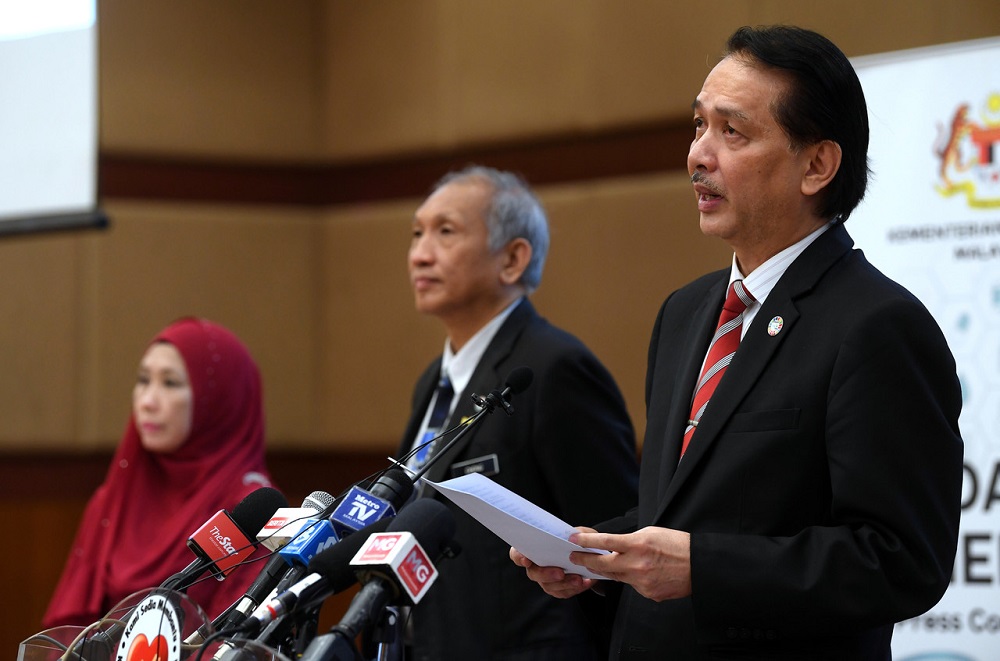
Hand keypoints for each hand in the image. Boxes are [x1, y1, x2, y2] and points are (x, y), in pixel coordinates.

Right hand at [509, 526, 597, 598]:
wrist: (589, 554)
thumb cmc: (578, 540)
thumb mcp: (579, 532)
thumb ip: (575, 533)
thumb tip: (573, 537)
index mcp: (533, 548)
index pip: (517, 553)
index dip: (518, 557)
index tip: (526, 560)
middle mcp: (535, 566)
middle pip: (533, 573)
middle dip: (546, 574)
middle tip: (560, 573)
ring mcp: (545, 579)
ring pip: (548, 586)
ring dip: (564, 584)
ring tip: (578, 579)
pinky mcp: (557, 589)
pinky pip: (563, 593)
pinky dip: (575, 588)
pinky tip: (586, 582)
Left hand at [569, 526, 690, 601]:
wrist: (699, 565)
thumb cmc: (677, 545)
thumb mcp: (651, 533)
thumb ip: (630, 540)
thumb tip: (614, 545)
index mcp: (637, 544)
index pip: (605, 542)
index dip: (586, 541)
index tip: (574, 539)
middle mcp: (637, 564)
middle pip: (603, 565)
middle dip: (586, 560)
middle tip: (576, 557)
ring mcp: (641, 581)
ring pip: (616, 577)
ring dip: (608, 570)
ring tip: (602, 563)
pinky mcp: (648, 593)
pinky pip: (632, 586)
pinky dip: (632, 579)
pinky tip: (641, 573)